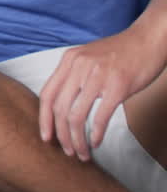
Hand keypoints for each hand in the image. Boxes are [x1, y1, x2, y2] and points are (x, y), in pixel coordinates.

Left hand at [38, 28, 166, 161]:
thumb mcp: (88, 57)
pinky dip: (96, 133)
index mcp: (69, 60)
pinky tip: (96, 142)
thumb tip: (64, 104)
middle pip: (59, 109)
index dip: (44, 119)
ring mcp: (97, 76)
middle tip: (67, 151)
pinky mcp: (117, 86)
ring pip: (76, 116)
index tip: (46, 137)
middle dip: (61, 135)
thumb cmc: (120, 52)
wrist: (148, 39)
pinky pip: (100, 116)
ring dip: (77, 139)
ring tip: (82, 152)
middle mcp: (78, 67)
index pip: (47, 94)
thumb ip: (74, 75)